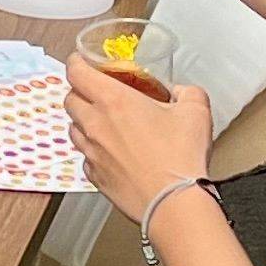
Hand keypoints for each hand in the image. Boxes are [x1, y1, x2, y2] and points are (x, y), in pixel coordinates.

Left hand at [66, 59, 216, 224]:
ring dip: (84, 122)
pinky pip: (85, 158)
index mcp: (114, 101)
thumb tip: (182, 92)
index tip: (81, 61)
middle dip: (80, 92)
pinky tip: (111, 153)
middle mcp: (96, 124)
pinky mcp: (96, 177)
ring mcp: (92, 152)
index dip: (76, 62)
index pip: (77, 72)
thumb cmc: (180, 160)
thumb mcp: (195, 112)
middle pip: (70, 99)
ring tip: (104, 124)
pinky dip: (93, 151)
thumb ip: (187, 93)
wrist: (175, 204)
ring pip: (74, 128)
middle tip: (96, 94)